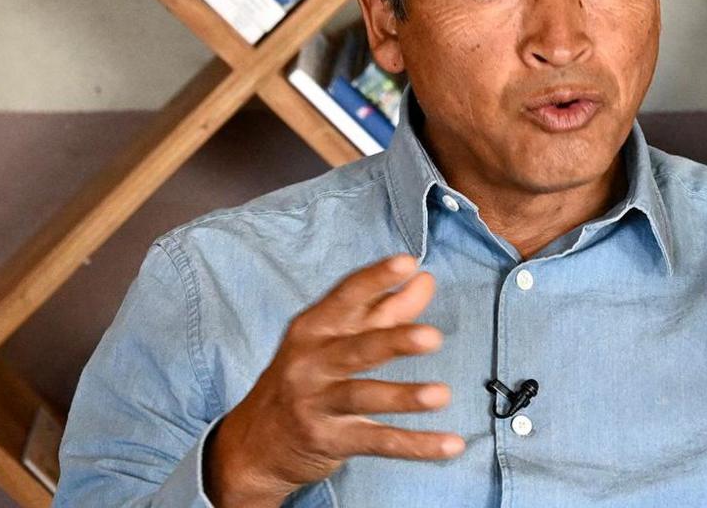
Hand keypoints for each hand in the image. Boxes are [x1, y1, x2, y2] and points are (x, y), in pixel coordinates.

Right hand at [204, 253, 464, 507]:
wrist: (255, 444)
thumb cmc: (305, 379)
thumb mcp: (334, 341)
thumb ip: (383, 310)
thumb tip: (425, 279)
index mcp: (313, 329)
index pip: (345, 297)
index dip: (375, 279)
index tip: (408, 263)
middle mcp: (310, 363)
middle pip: (356, 348)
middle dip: (394, 341)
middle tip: (432, 337)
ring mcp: (315, 403)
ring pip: (363, 396)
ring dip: (404, 397)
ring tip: (442, 395)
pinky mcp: (328, 441)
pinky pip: (378, 442)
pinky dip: (416, 445)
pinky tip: (451, 444)